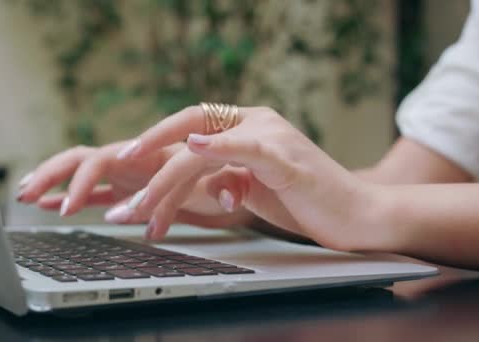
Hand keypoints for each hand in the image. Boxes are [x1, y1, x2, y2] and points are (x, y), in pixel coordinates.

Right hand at [16, 139, 253, 227]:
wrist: (246, 168)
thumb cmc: (236, 171)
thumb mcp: (235, 180)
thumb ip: (227, 183)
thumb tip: (223, 191)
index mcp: (153, 149)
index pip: (107, 158)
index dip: (87, 180)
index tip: (73, 203)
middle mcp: (137, 156)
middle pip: (83, 158)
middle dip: (53, 174)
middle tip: (30, 195)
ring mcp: (133, 171)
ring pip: (82, 170)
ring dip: (53, 180)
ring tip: (25, 196)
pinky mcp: (132, 187)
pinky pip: (95, 191)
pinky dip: (71, 195)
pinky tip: (49, 205)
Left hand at [117, 106, 380, 249]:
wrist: (357, 216)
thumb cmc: (305, 202)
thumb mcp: (252, 188)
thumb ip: (222, 177)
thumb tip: (185, 183)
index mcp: (248, 127)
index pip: (191, 124)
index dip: (155, 138)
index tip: (124, 162)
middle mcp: (257, 122)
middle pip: (189, 128)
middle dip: (148, 159)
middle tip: (121, 197)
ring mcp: (272, 136)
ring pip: (204, 148)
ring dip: (167, 180)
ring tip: (142, 210)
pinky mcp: (287, 159)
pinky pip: (246, 147)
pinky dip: (219, 147)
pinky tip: (194, 147)